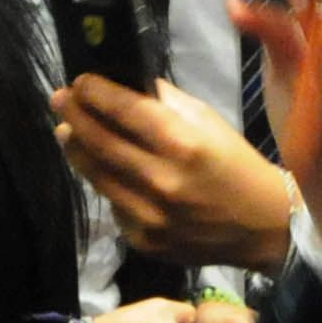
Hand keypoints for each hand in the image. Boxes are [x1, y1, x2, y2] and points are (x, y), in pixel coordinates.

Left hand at [54, 73, 295, 268]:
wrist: (262, 226)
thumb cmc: (235, 164)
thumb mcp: (208, 121)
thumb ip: (165, 103)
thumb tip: (124, 85)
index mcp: (183, 144)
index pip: (124, 111)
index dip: (95, 93)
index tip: (79, 81)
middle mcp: (162, 181)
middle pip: (100, 143)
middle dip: (75, 116)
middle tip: (60, 99)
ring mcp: (150, 216)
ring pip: (97, 176)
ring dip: (77, 149)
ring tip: (67, 132)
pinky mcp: (144, 241)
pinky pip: (113, 205)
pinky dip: (105, 184)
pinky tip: (104, 170)